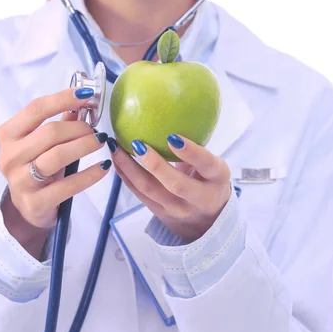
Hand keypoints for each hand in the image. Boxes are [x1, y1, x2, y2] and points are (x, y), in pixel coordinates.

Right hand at [0, 87, 110, 255]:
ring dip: (84, 145)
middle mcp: (9, 157)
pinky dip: (90, 174)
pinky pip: (68, 185)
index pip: (36, 109)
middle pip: (50, 133)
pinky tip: (103, 167)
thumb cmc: (37, 166)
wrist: (29, 208)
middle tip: (95, 129)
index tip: (86, 95)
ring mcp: (20, 182)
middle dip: (78, 128)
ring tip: (100, 141)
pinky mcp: (35, 203)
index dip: (63, 99)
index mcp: (8, 135)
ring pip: (58, 156)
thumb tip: (84, 100)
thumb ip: (61, 121)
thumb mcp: (44, 143)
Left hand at [109, 134, 230, 242]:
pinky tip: (115, 158)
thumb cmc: (207, 180)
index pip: (206, 164)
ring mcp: (178, 209)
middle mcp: (199, 198)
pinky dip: (125, 175)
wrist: (207, 221)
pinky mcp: (159, 213)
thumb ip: (196, 147)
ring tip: (116, 147)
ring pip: (150, 190)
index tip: (173, 137)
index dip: (191, 152)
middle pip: (175, 184)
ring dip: (129, 167)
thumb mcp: (212, 165)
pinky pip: (138, 193)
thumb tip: (172, 111)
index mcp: (216, 179)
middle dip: (154, 164)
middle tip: (137, 143)